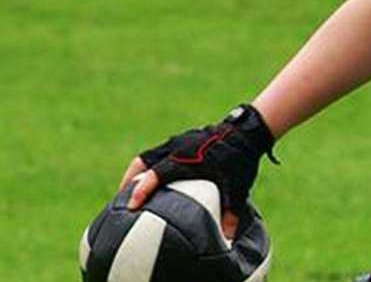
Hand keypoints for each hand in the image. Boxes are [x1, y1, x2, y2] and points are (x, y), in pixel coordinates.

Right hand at [118, 104, 276, 223]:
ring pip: (149, 154)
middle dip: (129, 179)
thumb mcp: (237, 189)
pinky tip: (153, 175)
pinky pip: (159, 150)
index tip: (130, 206)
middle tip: (121, 198)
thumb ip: (231, 213)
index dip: (140, 190)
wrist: (248, 131)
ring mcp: (179, 140)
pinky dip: (151, 162)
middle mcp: (178, 148)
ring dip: (137, 170)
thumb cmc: (241, 160)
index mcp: (186, 160)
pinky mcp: (183, 138)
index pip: (155, 175)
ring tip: (130, 187)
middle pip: (143, 162)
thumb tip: (227, 239)